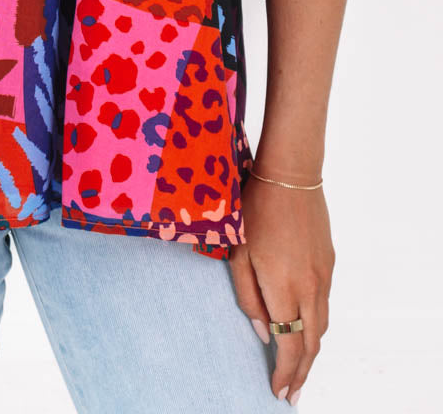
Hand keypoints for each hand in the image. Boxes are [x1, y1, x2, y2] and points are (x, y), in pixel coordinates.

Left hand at [228, 172, 333, 405]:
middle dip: (302, 373)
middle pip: (312, 343)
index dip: (285, 372)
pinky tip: (304, 327)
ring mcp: (323, 275)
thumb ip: (248, 296)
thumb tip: (262, 332)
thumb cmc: (254, 209)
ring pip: (322, 325)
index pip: (290, 344)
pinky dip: (316, 325)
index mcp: (284, 287)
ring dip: (311, 351)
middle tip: (291, 393)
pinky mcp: (328, 263)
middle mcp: (310, 287)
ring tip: (298, 368)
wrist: (290, 175)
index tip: (278, 391)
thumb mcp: (238, 252)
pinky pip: (324, 304)